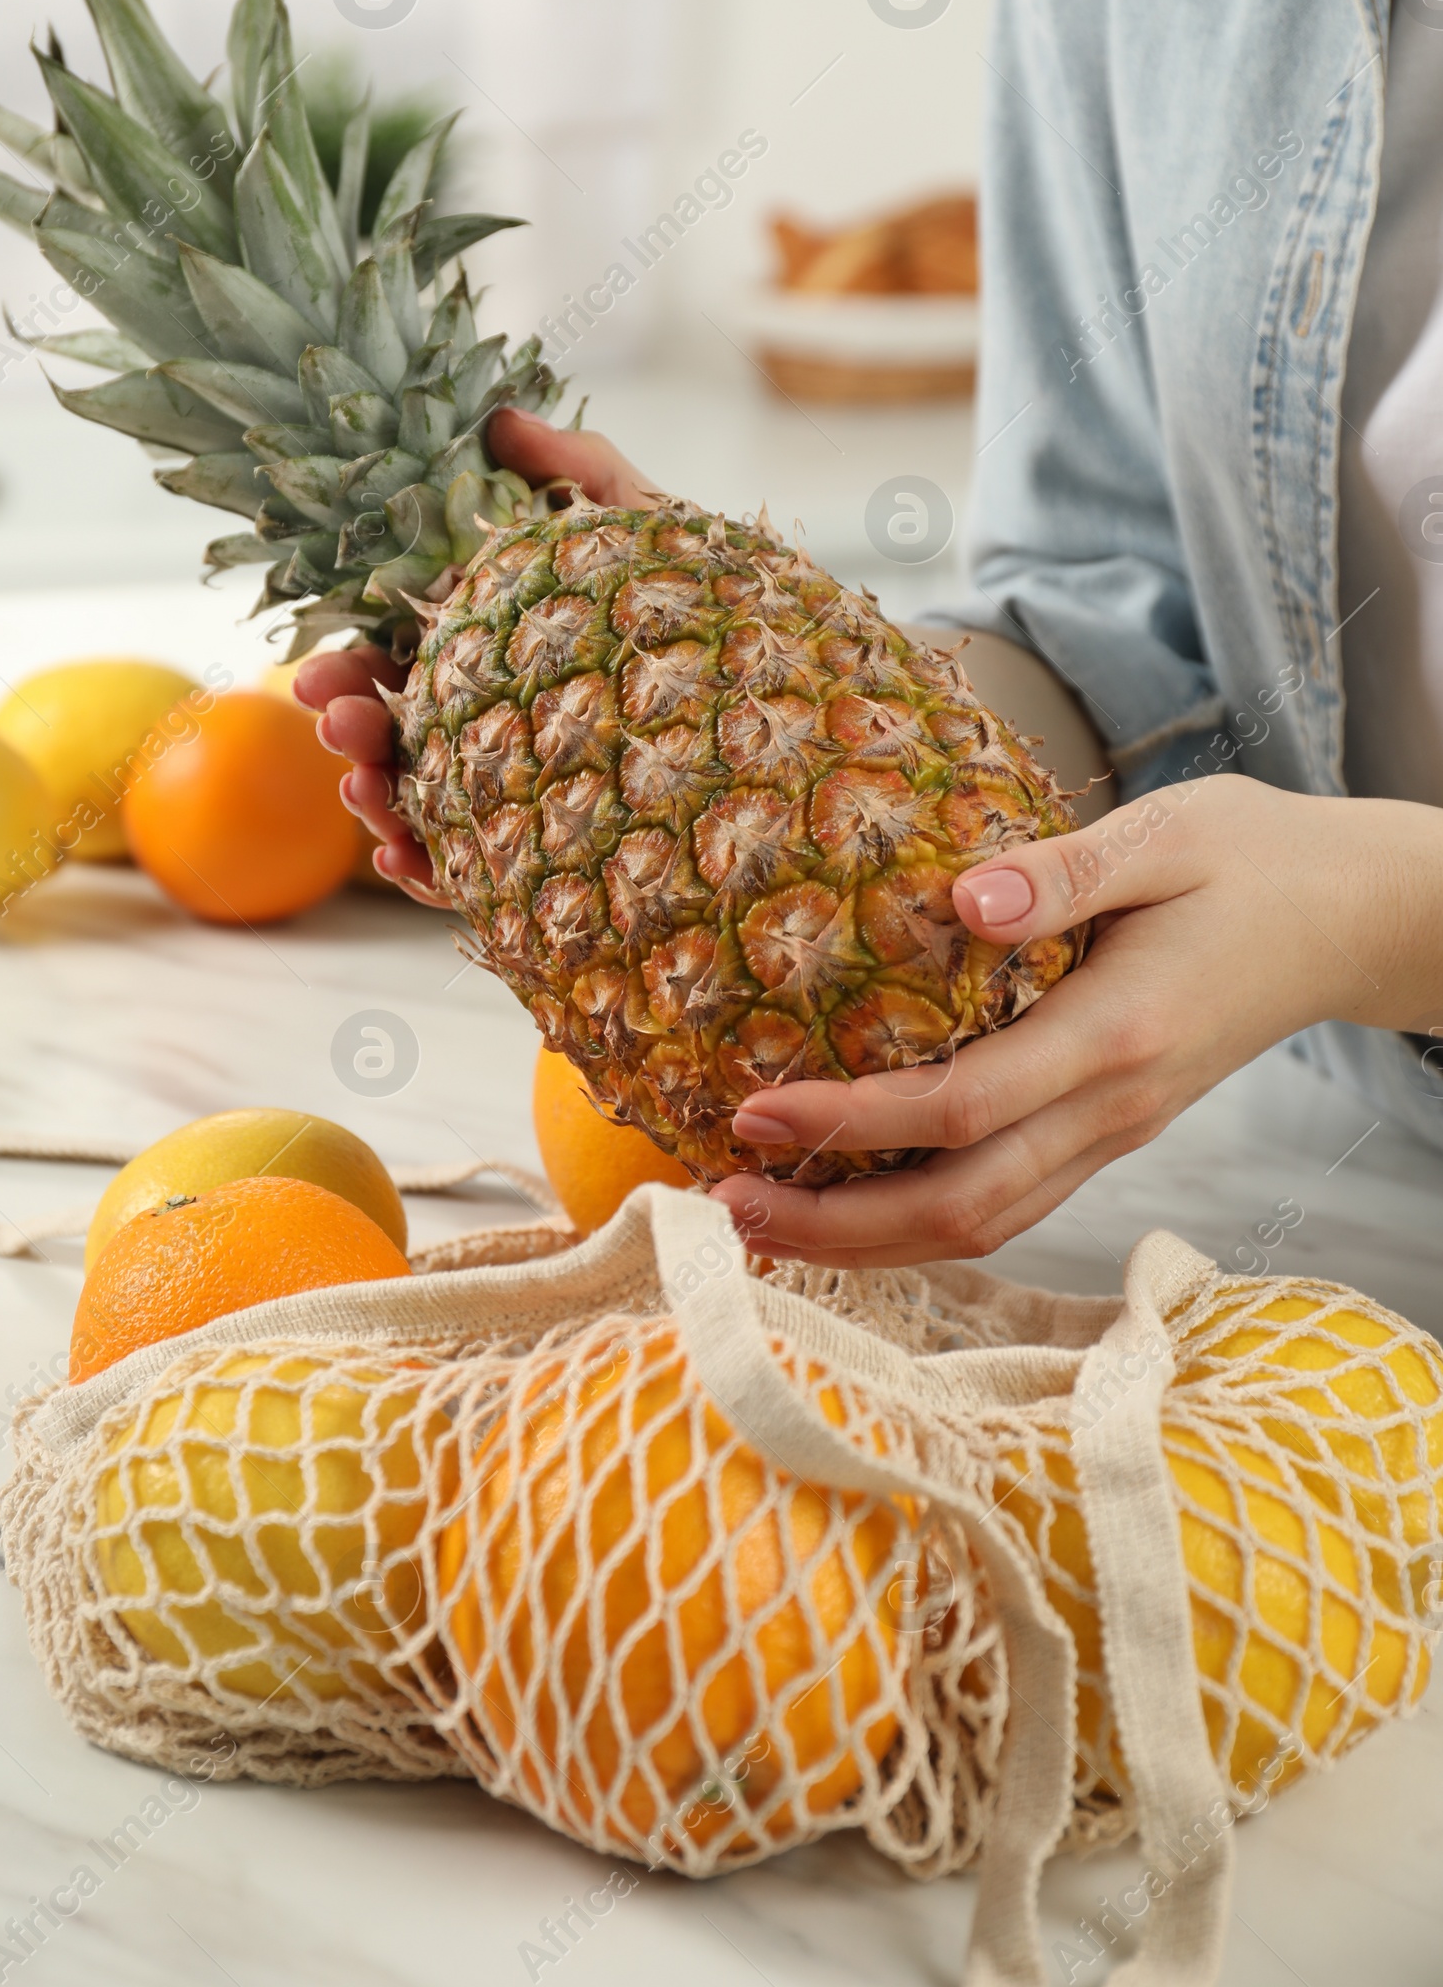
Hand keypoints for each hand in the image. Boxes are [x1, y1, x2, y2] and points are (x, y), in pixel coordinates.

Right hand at [294, 412, 662, 901]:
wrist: (794, 706)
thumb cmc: (709, 603)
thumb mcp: (648, 526)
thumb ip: (579, 471)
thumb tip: (501, 419)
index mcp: (489, 648)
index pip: (397, 659)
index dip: (348, 666)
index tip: (313, 675)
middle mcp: (490, 719)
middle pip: (398, 732)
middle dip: (351, 734)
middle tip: (334, 726)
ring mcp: (513, 787)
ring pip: (424, 802)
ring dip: (377, 802)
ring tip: (364, 794)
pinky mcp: (543, 850)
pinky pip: (475, 869)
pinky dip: (429, 871)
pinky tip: (412, 864)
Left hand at [710, 774, 1442, 1267]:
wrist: (1353, 918)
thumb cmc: (1252, 859)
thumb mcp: (1164, 835)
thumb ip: (1062, 870)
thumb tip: (960, 900)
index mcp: (1117, 1035)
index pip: (961, 1108)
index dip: (850, 1123)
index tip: (754, 1108)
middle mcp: (1113, 1107)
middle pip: (962, 1206)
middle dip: (836, 1222)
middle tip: (724, 1202)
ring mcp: (1116, 1132)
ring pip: (985, 1225)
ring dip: (869, 1241)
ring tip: (763, 1223)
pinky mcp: (1111, 1131)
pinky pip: (1009, 1202)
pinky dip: (922, 1220)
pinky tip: (854, 1201)